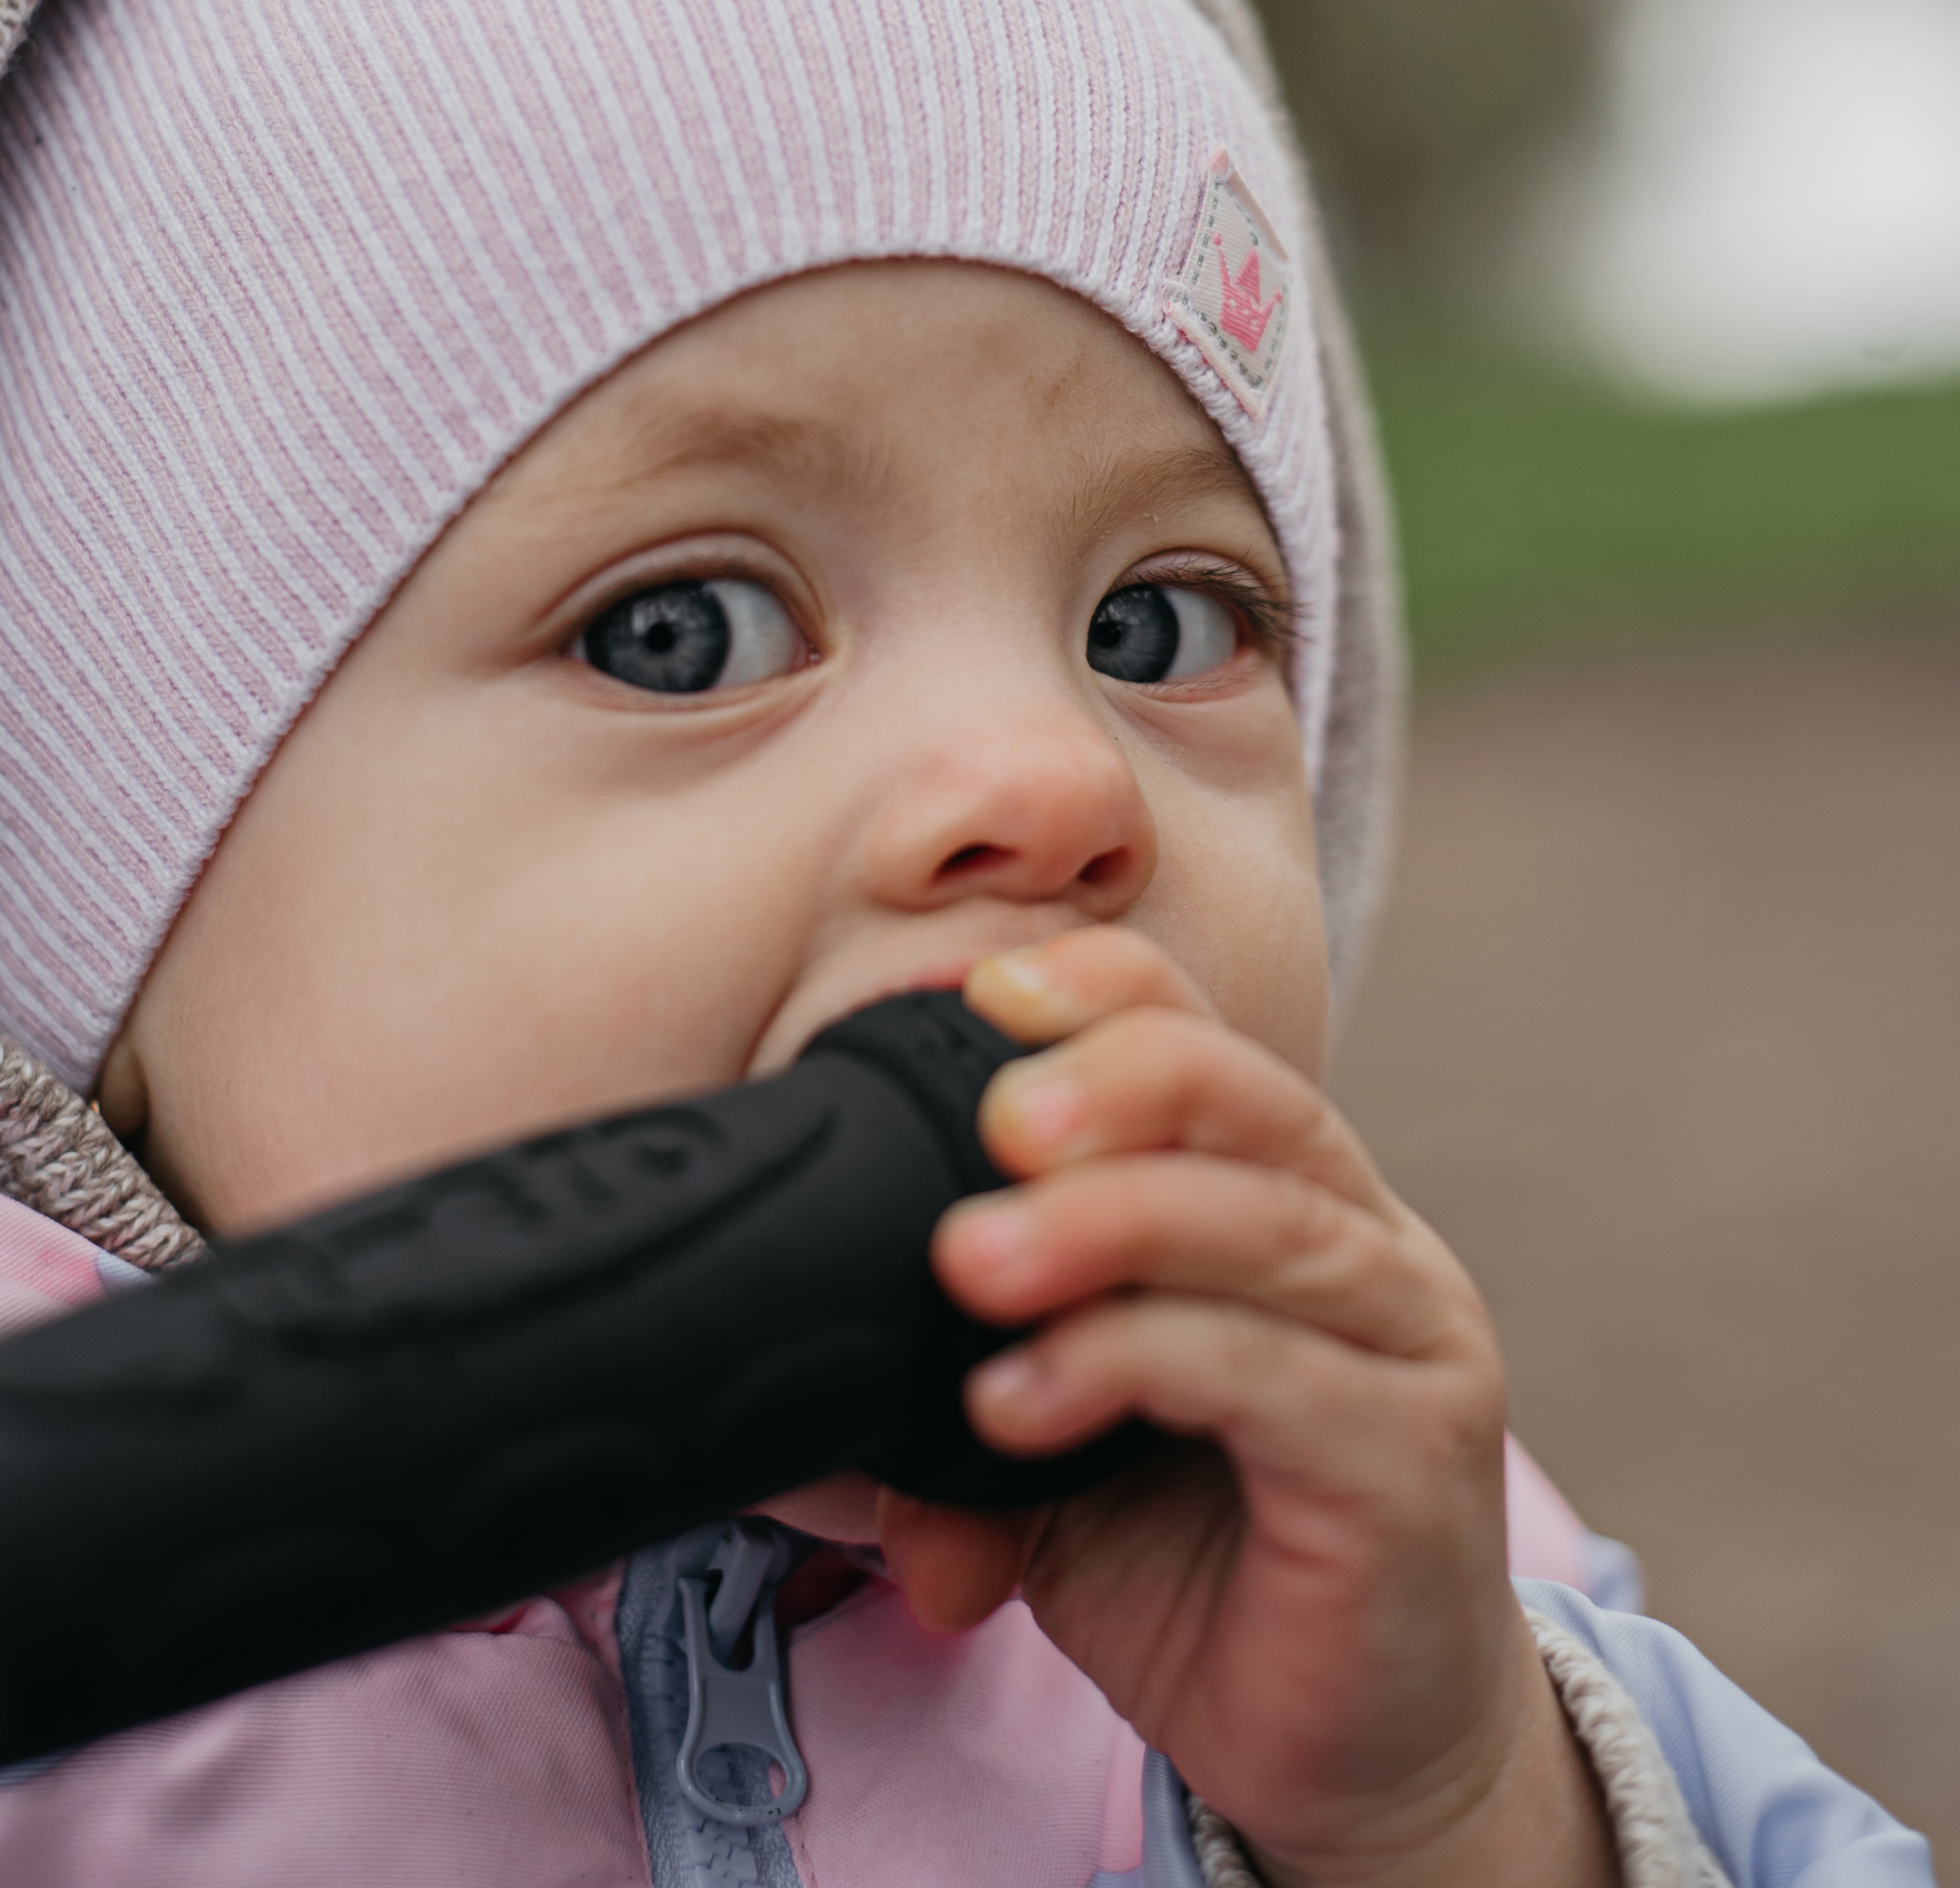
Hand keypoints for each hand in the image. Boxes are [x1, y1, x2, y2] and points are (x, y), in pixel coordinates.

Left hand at [875, 931, 1614, 1887]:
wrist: (1369, 1760)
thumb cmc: (1214, 1573)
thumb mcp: (1065, 1462)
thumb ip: (977, 1385)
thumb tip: (821, 1369)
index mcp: (1294, 1201)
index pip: (1214, 1038)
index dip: (1106, 993)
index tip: (977, 997)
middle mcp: (1372, 1245)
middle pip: (1253, 1100)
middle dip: (1113, 1082)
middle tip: (990, 1120)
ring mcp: (1412, 1346)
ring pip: (1264, 1224)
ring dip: (1104, 1225)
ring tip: (969, 1262)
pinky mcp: (1412, 1462)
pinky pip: (1268, 1377)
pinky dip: (1131, 1365)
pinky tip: (1019, 1402)